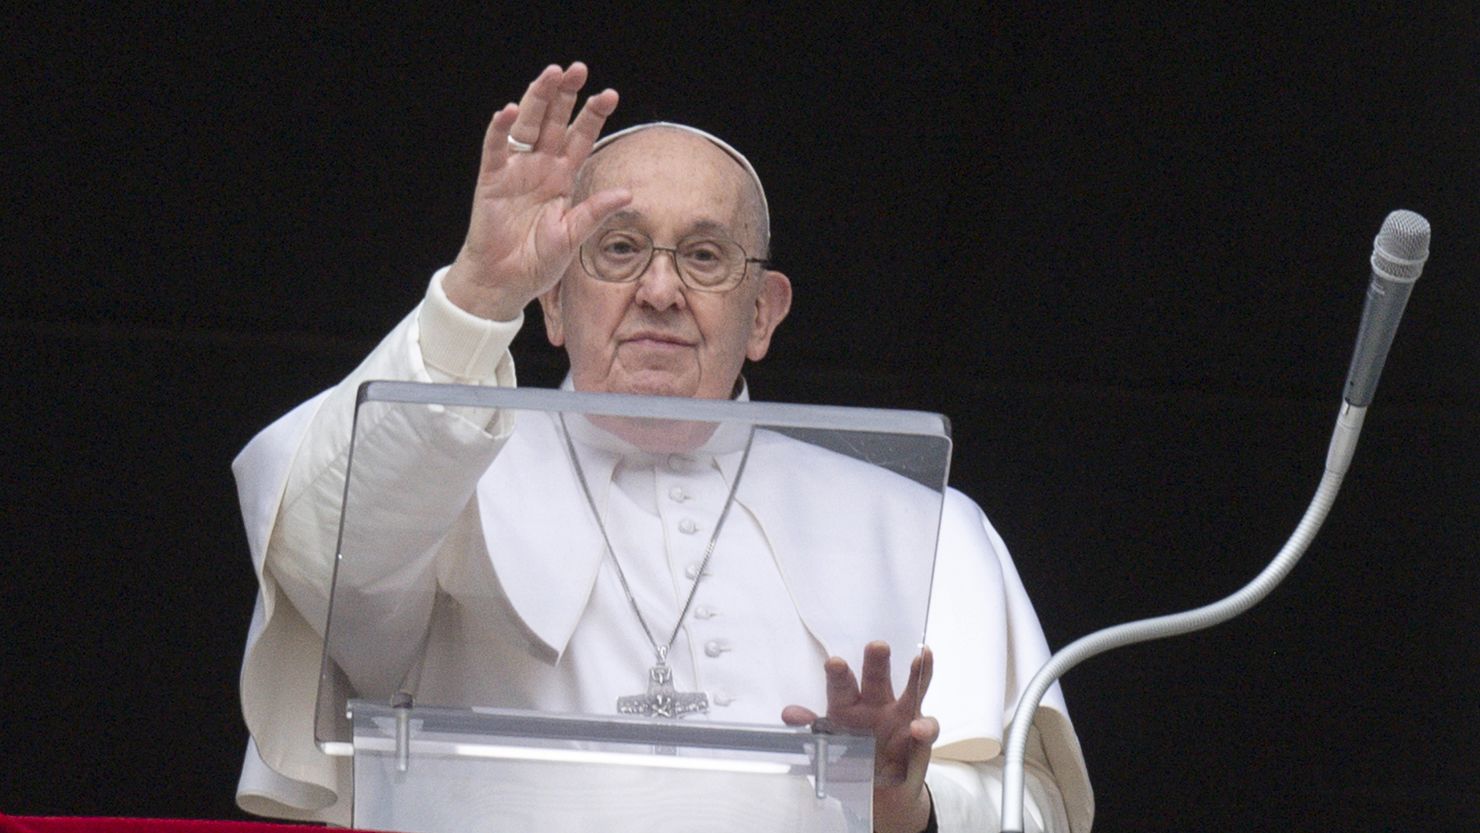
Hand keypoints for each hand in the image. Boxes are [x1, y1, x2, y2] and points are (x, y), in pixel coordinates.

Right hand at [443, 62, 631, 320]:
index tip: (610, 94)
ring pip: (527, 126)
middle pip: (554, 121)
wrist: (506, 282)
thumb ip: (595, 213)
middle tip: (578, 69)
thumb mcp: (573, 237)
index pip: (581, 138)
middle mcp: (541, 166)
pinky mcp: (491, 180)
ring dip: (537, 99)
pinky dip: (500, 130)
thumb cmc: (540, 261)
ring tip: (551, 74)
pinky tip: (508, 110)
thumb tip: (628, 193)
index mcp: (563, 177)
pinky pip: (495, 149)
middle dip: (566, 95)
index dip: (593, 116)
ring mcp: (515, 170)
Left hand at [783, 642, 938, 832]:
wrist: (878, 795)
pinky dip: (925, 727)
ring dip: (916, 674)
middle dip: (877, 661)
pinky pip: (926, 728)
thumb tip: (789, 713)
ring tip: (921, 657)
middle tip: (877, 646)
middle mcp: (875, 705)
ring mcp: (901, 717)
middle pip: (876, 677)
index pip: (842, 685)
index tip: (834, 663)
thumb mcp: (827, 750)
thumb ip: (812, 729)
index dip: (838, 674)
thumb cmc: (850, 764)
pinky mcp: (921, 736)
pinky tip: (919, 729)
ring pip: (911, 690)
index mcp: (847, 707)